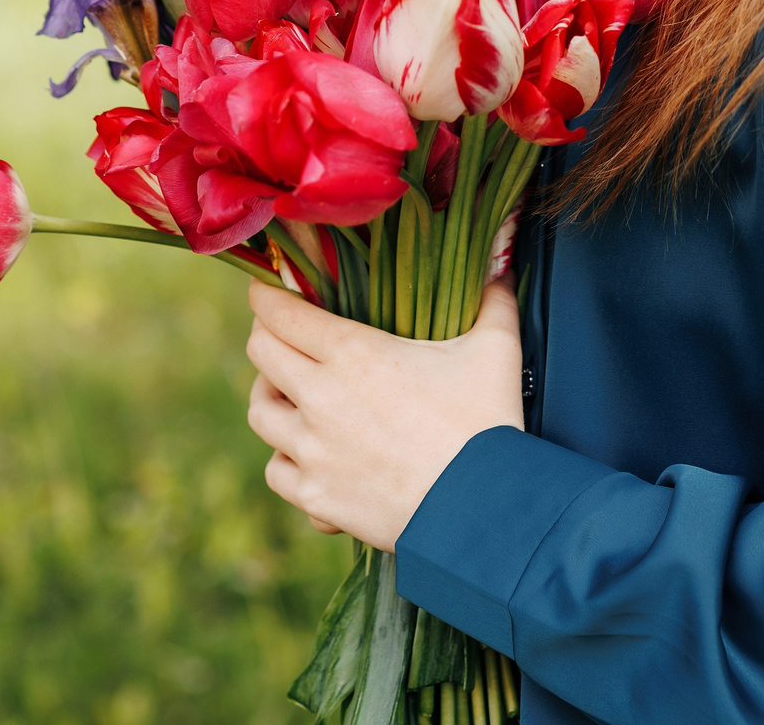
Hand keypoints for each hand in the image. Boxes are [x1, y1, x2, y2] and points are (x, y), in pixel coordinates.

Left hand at [244, 277, 524, 551]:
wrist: (482, 510)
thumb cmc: (488, 424)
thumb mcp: (496, 349)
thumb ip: (494, 297)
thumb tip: (503, 255)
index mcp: (352, 354)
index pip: (280, 313)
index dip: (268, 295)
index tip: (269, 290)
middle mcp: (319, 399)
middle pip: (260, 355)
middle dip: (266, 337)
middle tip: (281, 333)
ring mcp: (313, 452)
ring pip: (260, 413)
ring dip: (270, 397)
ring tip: (289, 393)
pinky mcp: (317, 498)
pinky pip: (277, 471)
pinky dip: (287, 459)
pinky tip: (308, 453)